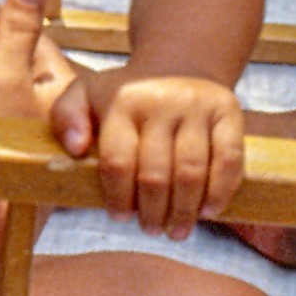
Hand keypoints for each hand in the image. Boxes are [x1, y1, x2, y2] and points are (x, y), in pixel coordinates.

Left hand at [49, 67, 243, 237]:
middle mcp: (161, 101)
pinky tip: (208, 211)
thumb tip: (75, 148)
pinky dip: (220, 190)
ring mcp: (197, 106)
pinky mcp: (228, 111)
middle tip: (150, 229)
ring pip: (192, 171)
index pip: (118, 161)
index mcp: (122, 101)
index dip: (118, 196)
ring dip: (183, 210)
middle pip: (155, 173)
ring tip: (176, 230)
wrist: (177, 64)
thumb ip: (66, 117)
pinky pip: (229, 158)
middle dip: (152, 211)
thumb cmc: (126, 96)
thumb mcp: (85, 95)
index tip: (120, 216)